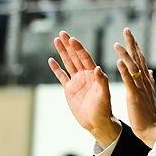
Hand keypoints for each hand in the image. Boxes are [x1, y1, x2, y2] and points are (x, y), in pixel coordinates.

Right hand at [49, 31, 120, 146]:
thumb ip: (102, 81)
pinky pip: (62, 76)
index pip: (85, 58)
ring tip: (56, 40)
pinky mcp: (70, 90)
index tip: (72, 39)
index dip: (79, 48)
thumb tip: (98, 68)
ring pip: (68, 63)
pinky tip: (51, 60)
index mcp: (94, 74)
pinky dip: (56, 69)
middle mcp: (85, 75)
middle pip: (75, 57)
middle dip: (69, 45)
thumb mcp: (104, 95)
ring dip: (62, 52)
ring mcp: (77, 81)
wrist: (97, 122)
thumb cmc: (104, 109)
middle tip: (62, 33)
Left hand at [114, 28, 155, 147]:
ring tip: (117, 44)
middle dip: (132, 44)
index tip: (129, 35)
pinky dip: (124, 71)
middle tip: (126, 30)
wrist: (152, 128)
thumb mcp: (148, 94)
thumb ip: (148, 81)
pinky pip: (130, 81)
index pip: (140, 59)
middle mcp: (144, 81)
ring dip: (126, 55)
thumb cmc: (148, 113)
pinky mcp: (135, 96)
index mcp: (145, 80)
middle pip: (138, 58)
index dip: (135, 46)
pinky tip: (119, 62)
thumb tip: (149, 70)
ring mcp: (140, 87)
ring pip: (133, 67)